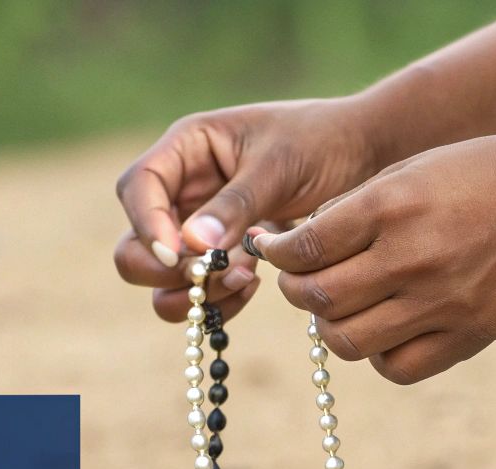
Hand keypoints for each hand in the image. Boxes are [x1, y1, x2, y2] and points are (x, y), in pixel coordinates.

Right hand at [113, 98, 384, 321]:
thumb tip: (191, 245)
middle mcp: (182, 191)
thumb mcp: (279, 165)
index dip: (147, 225)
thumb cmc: (321, 141)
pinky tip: (253, 284)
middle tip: (206, 276)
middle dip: (163, 270)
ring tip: (243, 279)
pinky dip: (218, 301)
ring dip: (192, 293)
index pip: (137, 187)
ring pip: (162, 280)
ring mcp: (198, 229)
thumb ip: (235, 204)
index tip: (179, 256)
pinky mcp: (220, 258)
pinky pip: (198, 295)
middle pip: (134, 244)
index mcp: (186, 149)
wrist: (361, 157)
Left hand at [251, 133, 495, 383]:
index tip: (275, 251)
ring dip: (331, 326)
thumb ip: (354, 208)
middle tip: (300, 281)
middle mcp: (414, 257)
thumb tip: (296, 247)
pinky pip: (396, 368)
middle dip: (296, 291)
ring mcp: (441, 304)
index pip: (306, 248)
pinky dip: (376, 354)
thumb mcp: (413, 169)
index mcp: (394, 205)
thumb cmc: (484, 175)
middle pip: (320, 298)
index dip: (278, 254)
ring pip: (348, 341)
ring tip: (339, 307)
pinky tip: (382, 330)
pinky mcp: (467, 337)